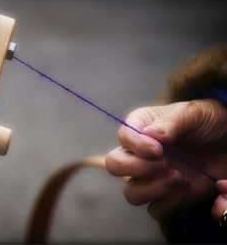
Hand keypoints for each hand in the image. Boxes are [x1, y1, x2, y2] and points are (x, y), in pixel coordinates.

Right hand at [106, 99, 226, 219]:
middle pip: (114, 166)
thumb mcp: (193, 114)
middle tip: (164, 164)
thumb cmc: (209, 122)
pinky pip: (154, 210)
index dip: (136, 146)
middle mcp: (140, 154)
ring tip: (179, 177)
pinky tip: (185, 188)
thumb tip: (149, 135)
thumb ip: (170, 122)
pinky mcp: (166, 196)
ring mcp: (151, 177)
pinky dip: (168, 203)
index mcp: (141, 127)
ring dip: (153, 189)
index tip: (158, 150)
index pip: (123, 137)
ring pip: (131, 193)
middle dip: (136, 168)